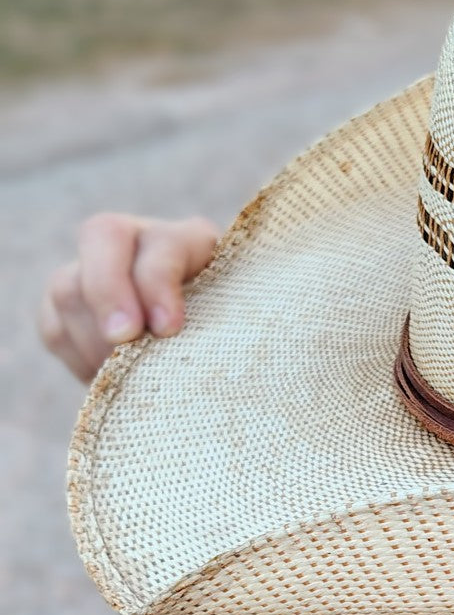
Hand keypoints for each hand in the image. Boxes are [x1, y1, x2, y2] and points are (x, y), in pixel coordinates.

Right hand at [38, 212, 219, 381]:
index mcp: (191, 240)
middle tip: (123, 338)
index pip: (164, 241)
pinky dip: (77, 356)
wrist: (210, 358)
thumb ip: (222, 326)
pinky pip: (54, 326)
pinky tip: (106, 379)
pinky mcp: (68, 304)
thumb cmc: (237, 343)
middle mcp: (140, 239)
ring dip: (94, 338)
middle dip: (108, 291)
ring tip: (125, 375)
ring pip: (69, 286)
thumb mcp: (239, 329)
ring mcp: (97, 267)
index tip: (168, 329)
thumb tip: (179, 343)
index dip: (158, 282)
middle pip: (102, 235)